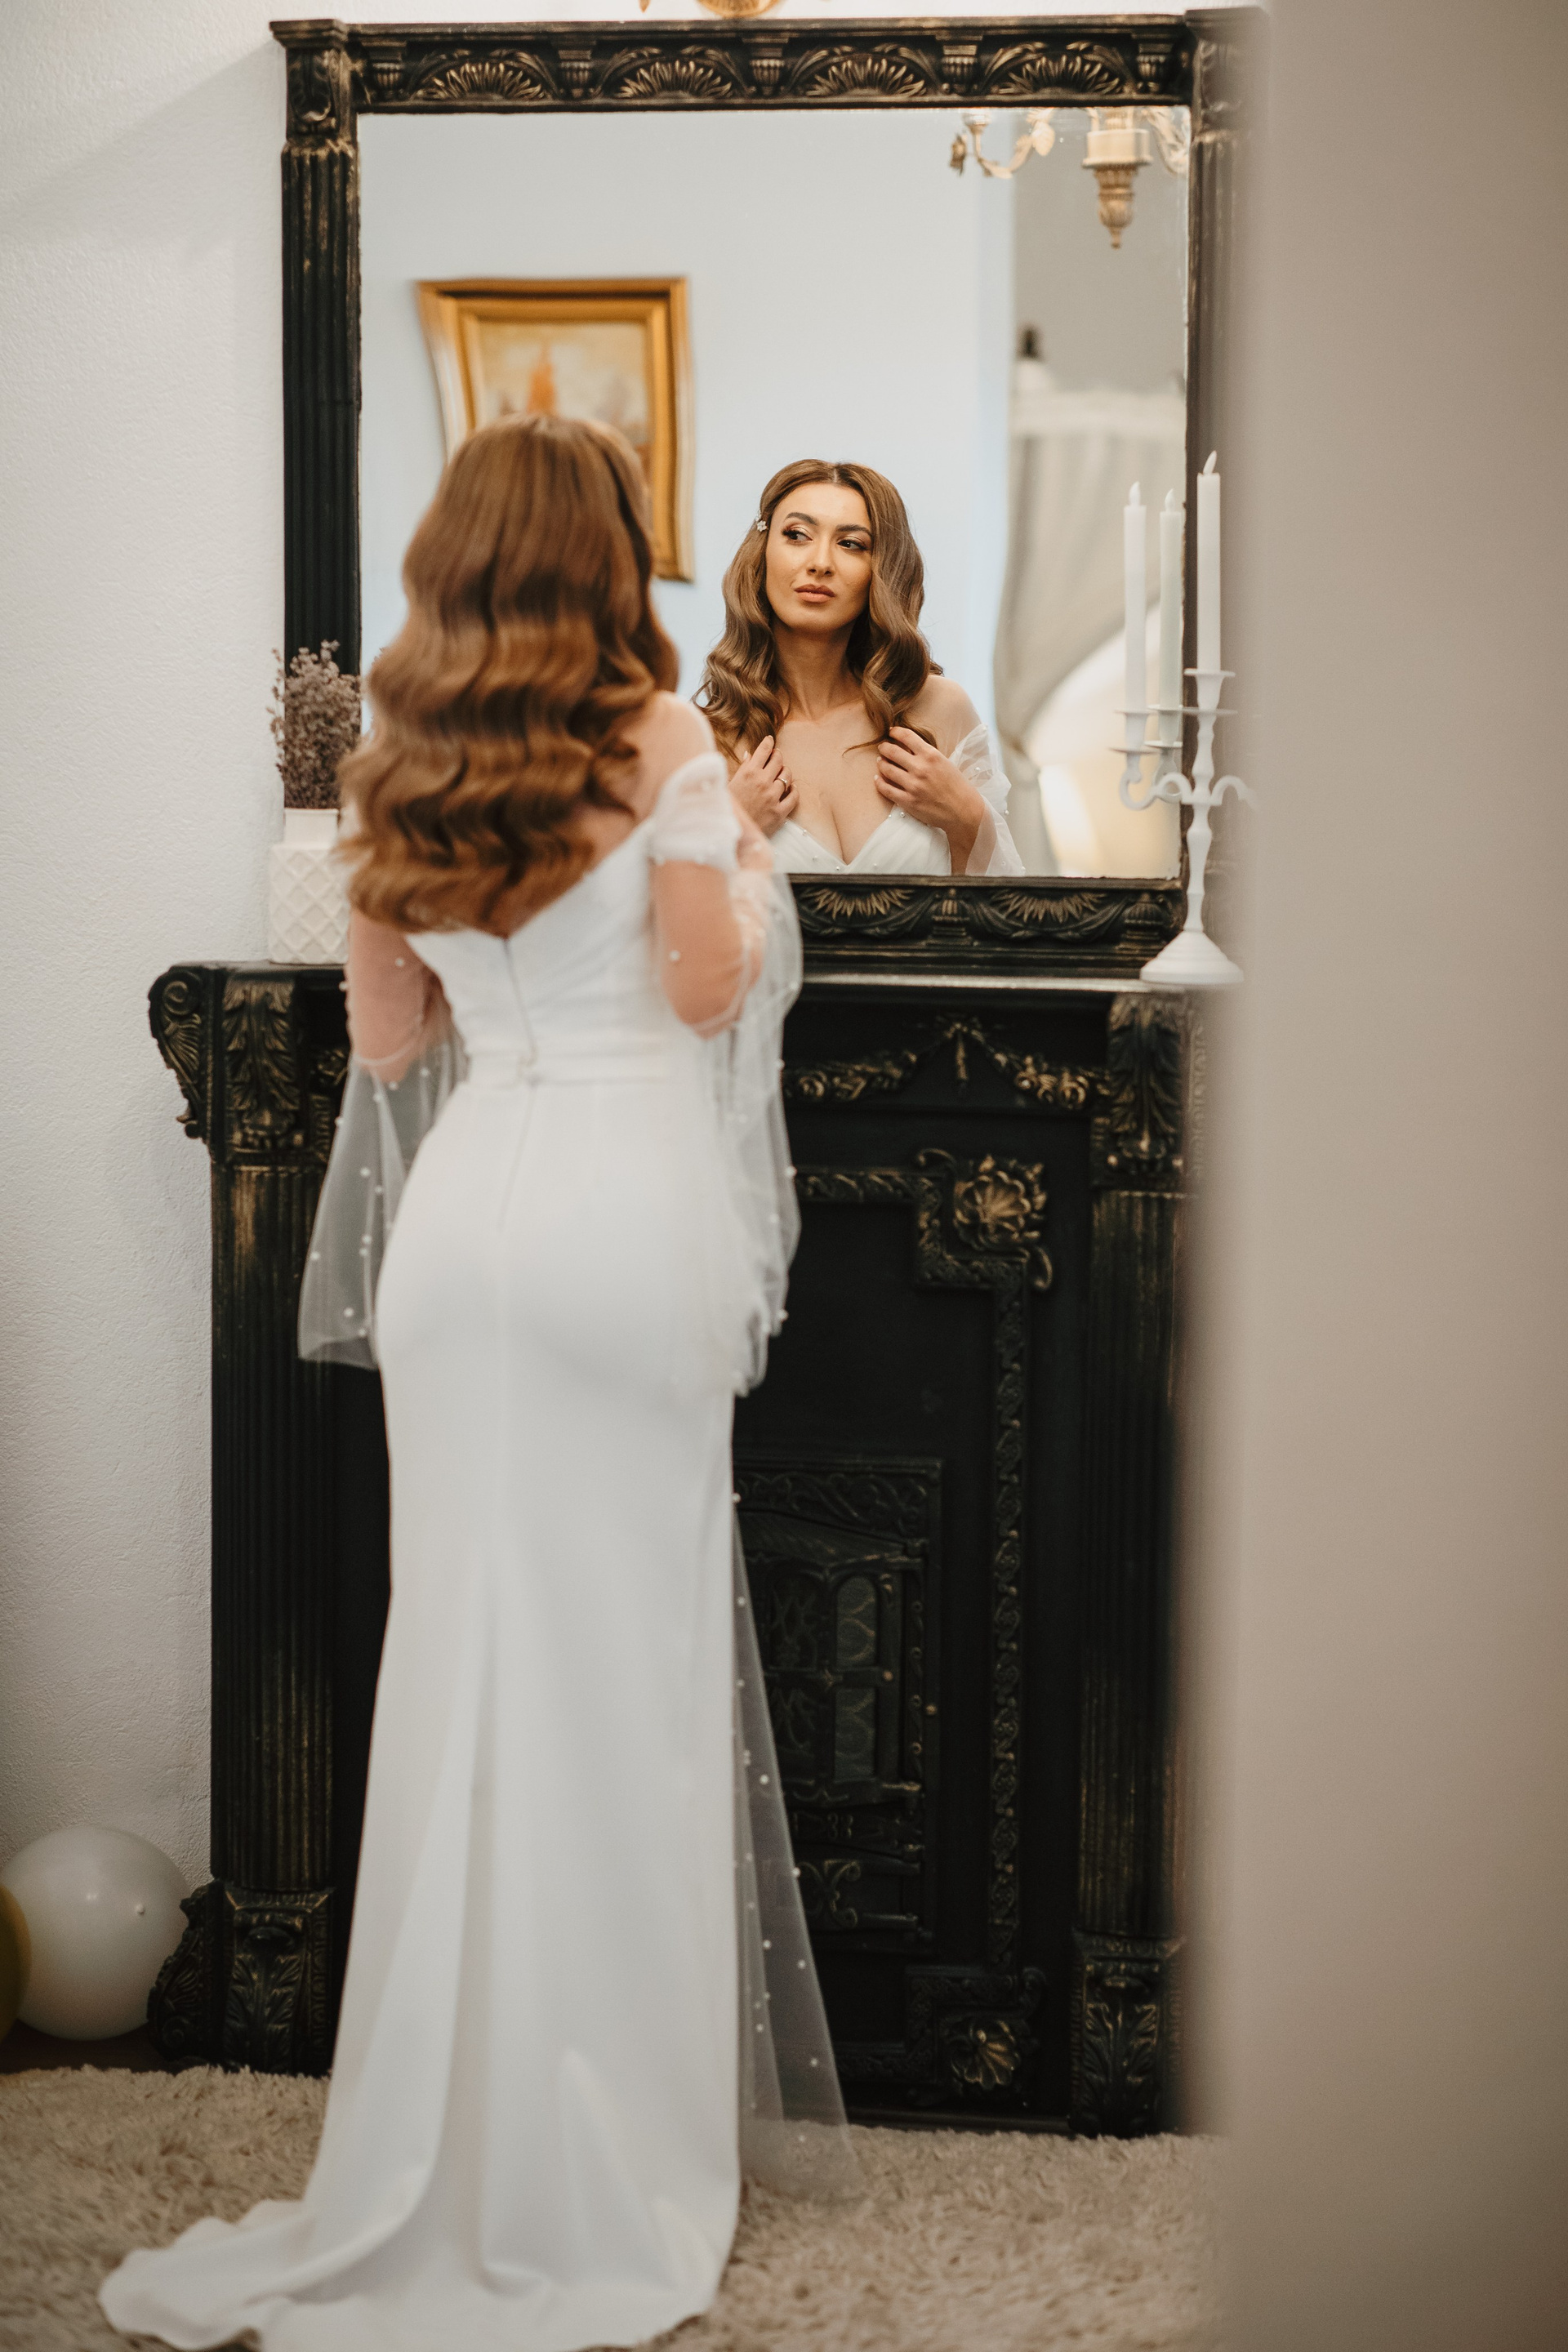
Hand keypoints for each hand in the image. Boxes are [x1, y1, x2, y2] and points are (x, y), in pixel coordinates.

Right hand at [728, 735, 796, 836]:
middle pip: (778, 760)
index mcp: (748, 773)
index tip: (770, 740)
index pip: (763, 751)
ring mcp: (772, 797)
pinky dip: (794, 790)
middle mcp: (762, 782)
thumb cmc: (728, 807)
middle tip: (776, 757)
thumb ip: (742, 769)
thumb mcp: (729, 784)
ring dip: (785, 773)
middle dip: (777, 756)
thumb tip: (750, 754)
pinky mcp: (780, 812)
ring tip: (781, 774)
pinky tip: (790, 789)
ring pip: (787, 776)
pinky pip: (794, 796)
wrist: (730, 832)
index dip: (768, 743)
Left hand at [875, 728, 986, 869]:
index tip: (891, 732)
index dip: (896, 732)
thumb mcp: (944, 763)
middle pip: (892, 751)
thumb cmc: (956, 786)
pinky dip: (879, 782)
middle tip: (882, 747)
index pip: (907, 736)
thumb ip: (926, 755)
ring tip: (880, 762)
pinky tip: (878, 778)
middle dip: (884, 747)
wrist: (963, 810)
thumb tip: (907, 748)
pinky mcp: (908, 801)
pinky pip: (886, 789)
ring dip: (881, 763)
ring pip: (886, 769)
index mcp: (931, 755)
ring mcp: (913, 785)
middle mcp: (920, 768)